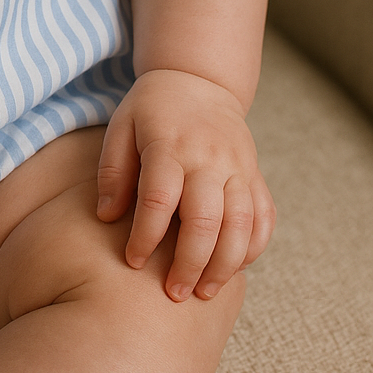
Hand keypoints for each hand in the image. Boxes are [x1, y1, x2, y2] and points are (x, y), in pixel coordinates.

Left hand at [95, 68, 275, 301]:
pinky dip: (254, 248)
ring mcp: (238, 167)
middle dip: (190, 263)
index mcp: (170, 145)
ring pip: (242, 226)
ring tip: (204, 292)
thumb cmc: (152, 109)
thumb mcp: (121, 127)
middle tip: (173, 293)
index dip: (145, 236)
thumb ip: (113, 171)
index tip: (132, 261)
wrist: (198, 79)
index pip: (159, 199)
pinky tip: (234, 268)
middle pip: (206, 220)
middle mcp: (209, 158)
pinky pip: (264, 218)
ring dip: (225, 265)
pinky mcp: (255, 175)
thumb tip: (107, 217)